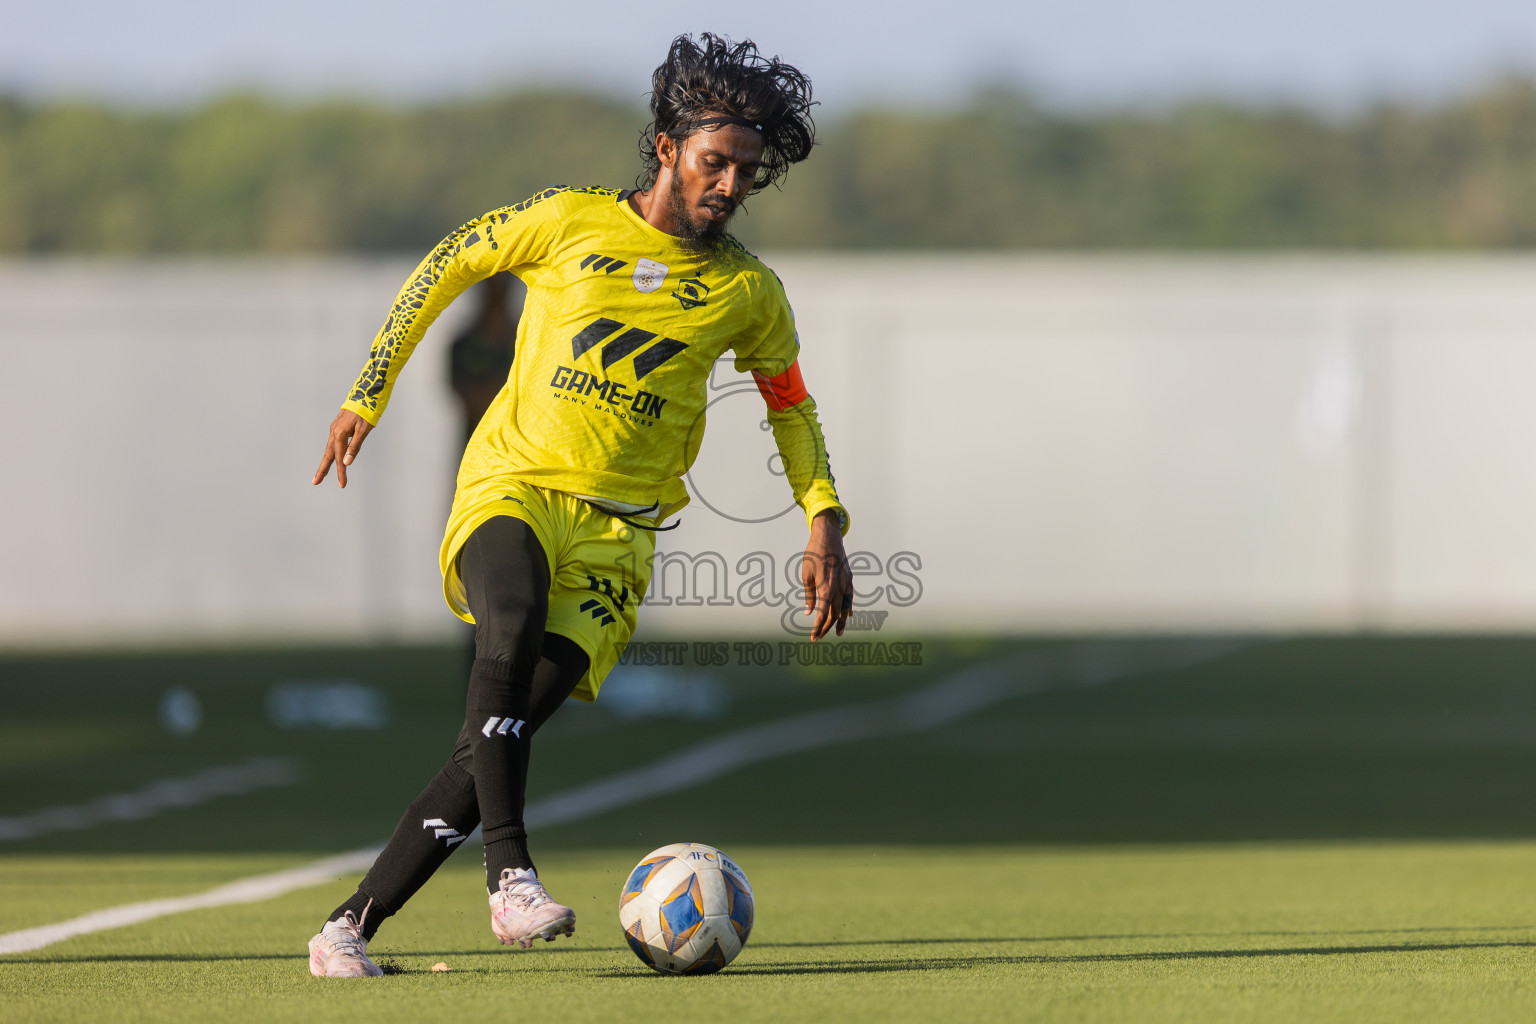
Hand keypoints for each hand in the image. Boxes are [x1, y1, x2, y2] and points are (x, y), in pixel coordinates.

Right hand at [313, 409, 372, 487]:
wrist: (365, 396)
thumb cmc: (367, 413)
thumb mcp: (364, 431)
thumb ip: (354, 447)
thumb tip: (346, 462)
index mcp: (340, 434)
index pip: (339, 458)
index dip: (341, 472)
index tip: (342, 484)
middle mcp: (334, 432)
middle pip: (328, 455)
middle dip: (322, 470)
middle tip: (315, 482)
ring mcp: (334, 429)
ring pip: (329, 449)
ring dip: (326, 462)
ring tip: (322, 473)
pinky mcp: (337, 426)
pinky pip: (333, 443)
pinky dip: (331, 452)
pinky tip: (332, 457)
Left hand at [802, 509, 852, 640]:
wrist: (828, 537)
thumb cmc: (813, 555)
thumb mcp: (806, 575)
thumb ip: (809, 595)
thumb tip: (808, 612)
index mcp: (826, 588)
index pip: (823, 613)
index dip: (818, 627)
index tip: (813, 637)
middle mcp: (839, 588)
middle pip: (834, 613)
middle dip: (826, 627)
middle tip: (819, 636)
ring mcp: (846, 583)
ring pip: (845, 607)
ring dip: (841, 621)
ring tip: (839, 633)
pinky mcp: (849, 578)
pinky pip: (850, 597)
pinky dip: (848, 607)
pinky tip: (848, 614)